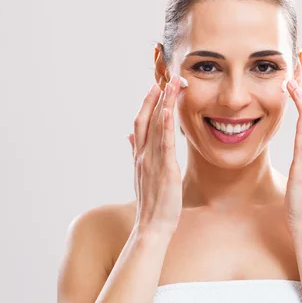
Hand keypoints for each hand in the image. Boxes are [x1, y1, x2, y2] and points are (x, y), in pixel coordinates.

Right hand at [128, 75, 182, 233]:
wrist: (151, 226)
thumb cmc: (150, 203)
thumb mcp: (140, 175)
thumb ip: (135, 153)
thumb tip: (129, 137)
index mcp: (139, 156)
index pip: (141, 123)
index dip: (147, 103)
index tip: (156, 86)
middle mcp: (143, 155)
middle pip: (147, 119)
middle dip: (156, 97)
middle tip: (166, 76)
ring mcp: (152, 161)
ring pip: (157, 126)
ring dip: (164, 103)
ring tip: (172, 84)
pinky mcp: (165, 169)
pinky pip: (165, 143)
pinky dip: (166, 125)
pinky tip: (169, 110)